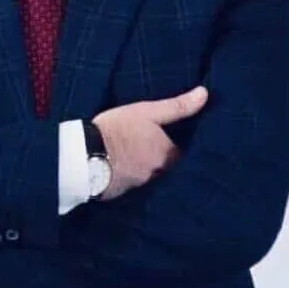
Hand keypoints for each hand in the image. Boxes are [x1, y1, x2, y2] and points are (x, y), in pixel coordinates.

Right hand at [93, 85, 208, 200]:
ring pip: (148, 175)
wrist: (84, 154)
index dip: (179, 146)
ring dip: (144, 167)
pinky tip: (122, 166)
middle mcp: (157, 173)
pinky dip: (129, 175)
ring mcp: (139, 185)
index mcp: (166, 155)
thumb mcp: (147, 111)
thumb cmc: (117, 129)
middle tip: (155, 147)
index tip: (177, 140)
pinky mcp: (120, 193)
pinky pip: (131, 183)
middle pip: (166, 167)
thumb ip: (176, 106)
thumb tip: (205, 94)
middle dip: (162, 159)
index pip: (181, 154)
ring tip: (137, 155)